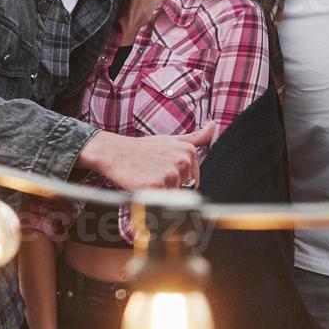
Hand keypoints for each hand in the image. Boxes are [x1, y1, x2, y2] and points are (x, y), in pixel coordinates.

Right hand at [78, 123, 214, 190]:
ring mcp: (169, 174)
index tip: (165, 175)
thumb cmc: (143, 149)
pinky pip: (160, 203)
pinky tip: (143, 187)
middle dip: (170, 189)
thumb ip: (195, 137)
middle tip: (153, 176)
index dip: (178, 183)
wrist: (115, 152)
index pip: (194, 181)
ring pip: (172, 198)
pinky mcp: (155, 187)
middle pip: (183, 191)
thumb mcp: (171, 140)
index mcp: (189, 152)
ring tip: (147, 180)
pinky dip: (152, 200)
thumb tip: (213, 125)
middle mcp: (182, 162)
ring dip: (160, 195)